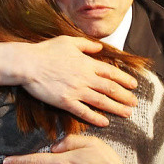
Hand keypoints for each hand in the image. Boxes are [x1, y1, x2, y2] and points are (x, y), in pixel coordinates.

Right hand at [0, 36, 137, 126]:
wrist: (28, 64)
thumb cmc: (47, 51)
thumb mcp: (68, 41)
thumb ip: (86, 44)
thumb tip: (99, 47)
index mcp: (87, 63)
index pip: (111, 73)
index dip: (124, 79)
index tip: (134, 85)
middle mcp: (85, 78)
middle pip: (110, 89)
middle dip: (125, 96)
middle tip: (135, 103)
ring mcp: (76, 91)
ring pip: (101, 101)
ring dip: (116, 108)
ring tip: (128, 113)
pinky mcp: (66, 102)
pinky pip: (84, 112)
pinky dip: (95, 118)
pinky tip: (105, 122)